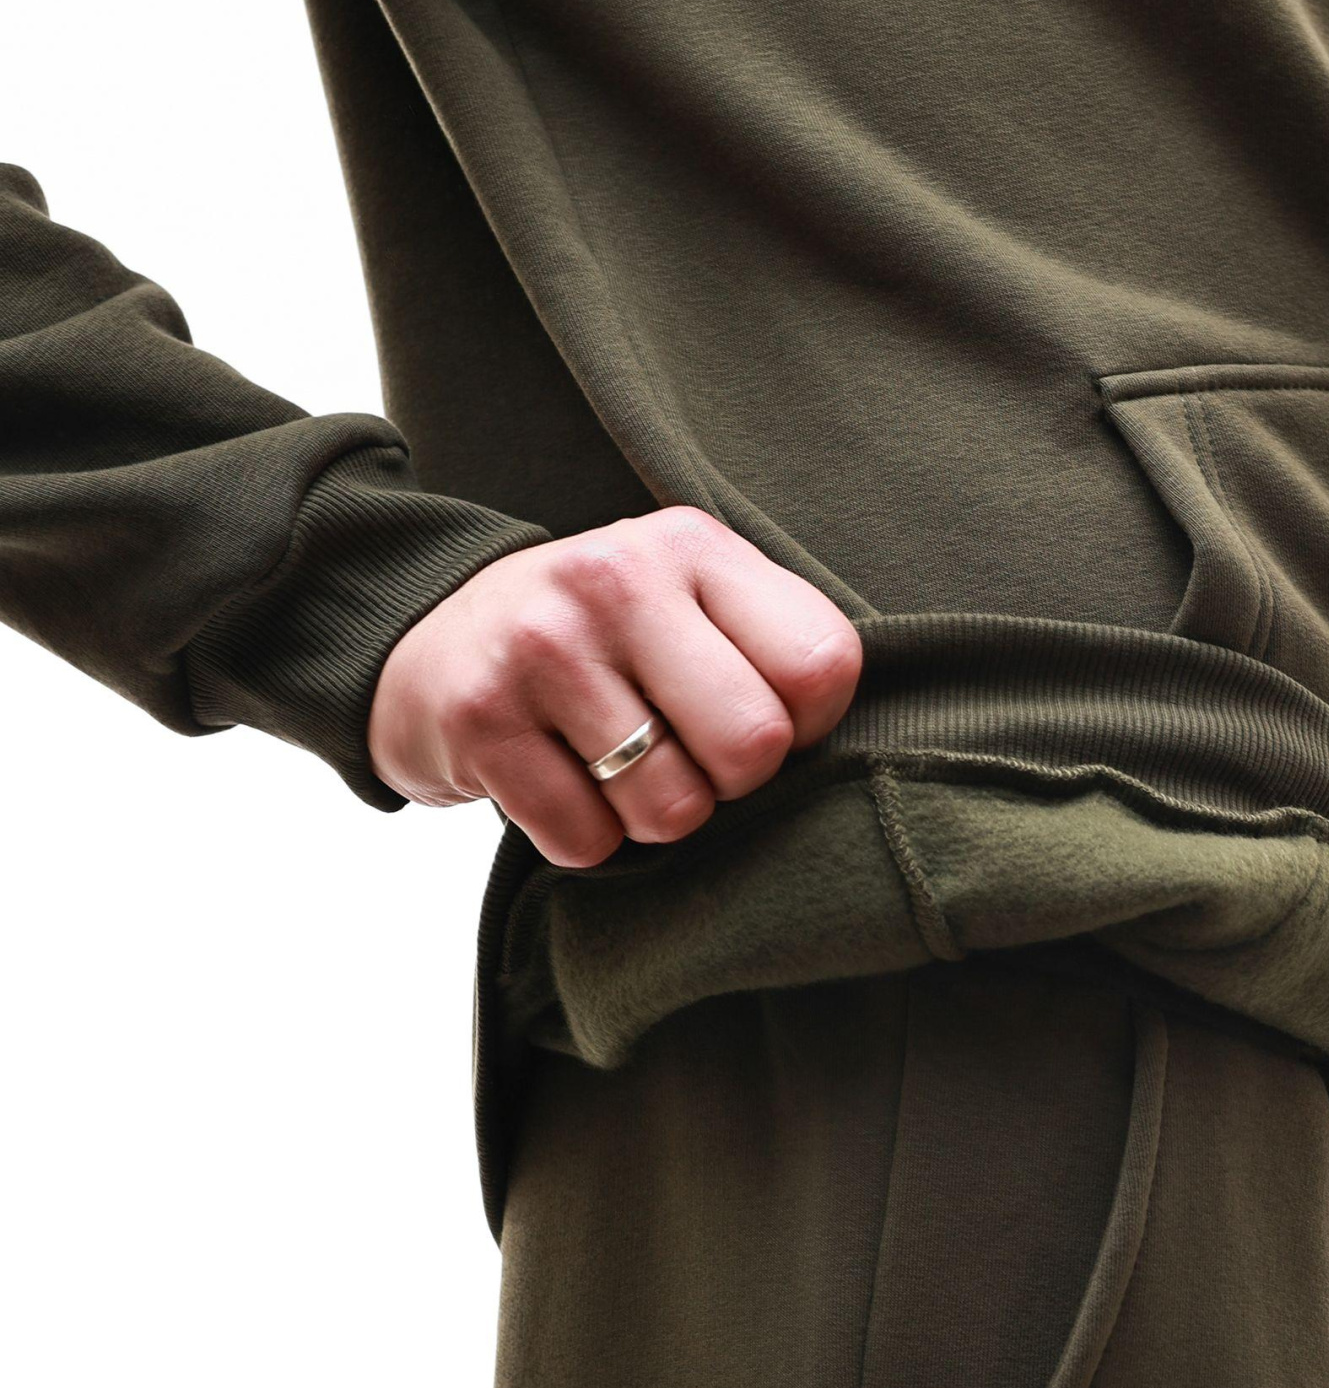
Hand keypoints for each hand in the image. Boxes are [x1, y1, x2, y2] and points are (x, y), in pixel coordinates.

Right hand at [367, 506, 862, 866]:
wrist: (429, 640)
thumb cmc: (601, 642)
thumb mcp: (689, 603)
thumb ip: (773, 648)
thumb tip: (841, 755)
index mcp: (694, 547)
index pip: (822, 668)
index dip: (805, 728)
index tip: (755, 719)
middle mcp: (617, 579)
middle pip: (753, 748)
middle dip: (726, 784)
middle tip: (680, 756)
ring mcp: (542, 646)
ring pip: (671, 809)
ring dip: (648, 817)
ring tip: (610, 767)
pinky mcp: (480, 718)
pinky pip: (585, 840)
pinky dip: (581, 839)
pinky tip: (555, 782)